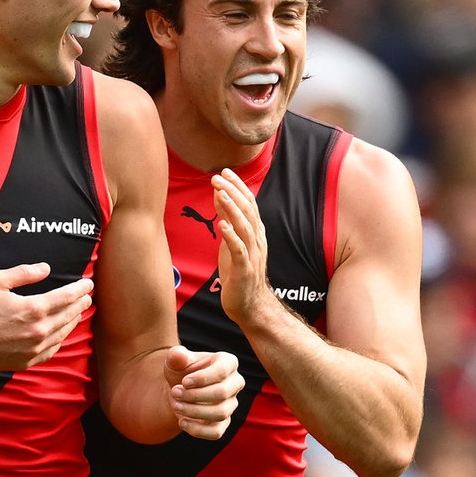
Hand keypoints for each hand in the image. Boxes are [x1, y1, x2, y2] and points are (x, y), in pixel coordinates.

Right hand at [0, 263, 93, 371]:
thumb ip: (24, 273)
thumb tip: (45, 269)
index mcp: (34, 308)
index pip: (66, 297)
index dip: (80, 289)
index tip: (87, 283)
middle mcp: (39, 330)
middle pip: (69, 315)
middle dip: (80, 303)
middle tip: (87, 296)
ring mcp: (34, 348)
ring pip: (63, 333)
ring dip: (73, 321)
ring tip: (77, 312)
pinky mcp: (27, 361)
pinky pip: (52, 350)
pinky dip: (60, 340)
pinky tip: (61, 334)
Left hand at [164, 346, 242, 439]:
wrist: (178, 390)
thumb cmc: (181, 371)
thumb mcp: (175, 361)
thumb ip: (176, 356)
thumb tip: (179, 355)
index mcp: (228, 363)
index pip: (222, 371)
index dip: (202, 378)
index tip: (183, 382)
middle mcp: (235, 384)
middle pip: (222, 393)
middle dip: (195, 395)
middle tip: (174, 392)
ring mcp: (231, 404)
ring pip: (220, 413)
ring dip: (194, 411)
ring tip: (175, 406)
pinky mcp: (223, 423)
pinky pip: (216, 432)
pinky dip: (197, 430)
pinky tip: (182, 421)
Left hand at [211, 170, 274, 329]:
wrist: (250, 304)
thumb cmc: (238, 272)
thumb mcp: (231, 241)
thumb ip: (228, 219)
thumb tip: (219, 196)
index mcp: (255, 232)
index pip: (249, 204)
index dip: (237, 187)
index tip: (225, 171)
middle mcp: (256, 240)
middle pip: (247, 211)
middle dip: (232, 192)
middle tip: (218, 176)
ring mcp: (252, 254)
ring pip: (244, 227)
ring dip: (232, 209)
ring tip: (221, 193)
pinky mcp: (244, 270)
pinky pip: (239, 250)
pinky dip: (231, 236)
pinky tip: (222, 225)